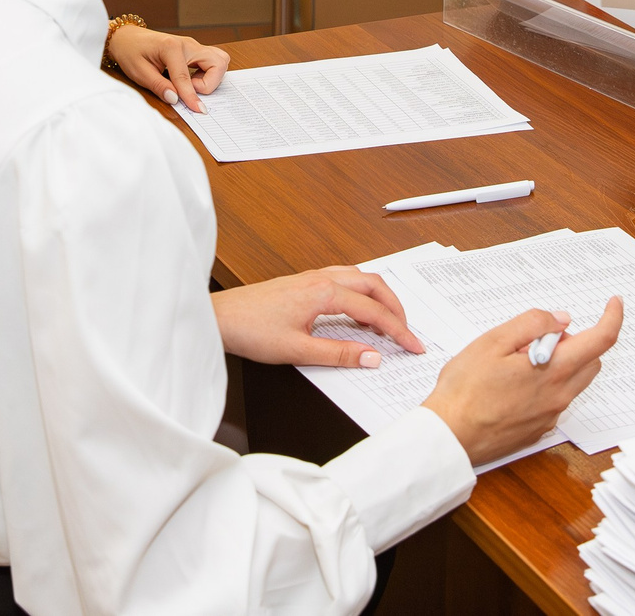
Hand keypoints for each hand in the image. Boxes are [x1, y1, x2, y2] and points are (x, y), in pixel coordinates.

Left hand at [108, 25, 228, 112]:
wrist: (127, 38)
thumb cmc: (131, 51)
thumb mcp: (139, 72)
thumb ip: (158, 86)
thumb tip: (175, 99)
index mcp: (171, 47)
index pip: (186, 77)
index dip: (191, 97)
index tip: (198, 110)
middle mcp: (187, 43)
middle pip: (217, 62)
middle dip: (210, 83)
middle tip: (190, 90)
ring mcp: (193, 46)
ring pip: (219, 60)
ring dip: (211, 77)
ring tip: (191, 84)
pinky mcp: (194, 50)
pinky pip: (212, 61)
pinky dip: (208, 73)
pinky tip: (191, 79)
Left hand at [211, 267, 425, 367]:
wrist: (221, 318)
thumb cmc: (251, 330)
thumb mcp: (298, 350)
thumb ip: (339, 353)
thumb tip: (373, 357)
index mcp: (324, 292)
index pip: (373, 311)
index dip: (398, 330)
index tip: (413, 346)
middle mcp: (321, 278)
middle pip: (373, 285)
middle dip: (396, 308)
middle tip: (407, 333)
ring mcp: (312, 277)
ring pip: (359, 278)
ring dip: (379, 297)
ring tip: (388, 322)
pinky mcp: (303, 281)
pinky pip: (344, 279)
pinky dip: (361, 293)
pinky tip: (358, 310)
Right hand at [423, 299, 624, 465]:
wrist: (449, 436)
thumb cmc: (464, 390)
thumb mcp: (493, 342)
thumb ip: (532, 324)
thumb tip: (560, 319)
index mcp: (553, 372)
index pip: (601, 341)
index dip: (612, 317)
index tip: (613, 303)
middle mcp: (559, 396)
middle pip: (591, 361)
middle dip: (576, 341)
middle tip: (538, 336)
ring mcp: (550, 416)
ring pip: (574, 381)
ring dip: (561, 363)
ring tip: (518, 360)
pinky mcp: (539, 429)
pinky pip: (555, 399)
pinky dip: (545, 384)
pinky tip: (511, 385)